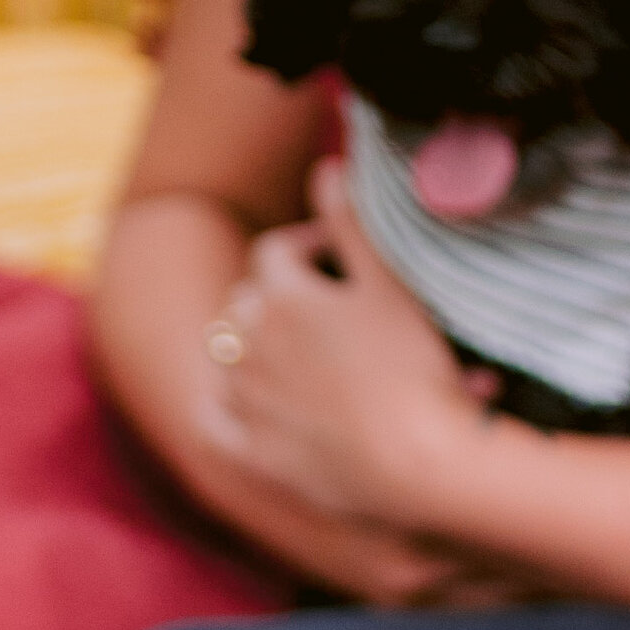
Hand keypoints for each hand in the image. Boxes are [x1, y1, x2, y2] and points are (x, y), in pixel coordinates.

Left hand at [205, 163, 498, 529]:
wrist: (416, 461)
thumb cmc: (413, 367)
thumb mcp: (388, 282)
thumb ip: (350, 222)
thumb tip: (325, 169)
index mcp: (279, 296)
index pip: (276, 251)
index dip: (308, 246)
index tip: (340, 257)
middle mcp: (246, 346)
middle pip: (246, 302)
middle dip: (278, 295)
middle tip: (324, 306)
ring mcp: (243, 402)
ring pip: (226, 356)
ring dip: (252, 346)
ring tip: (295, 351)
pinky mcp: (250, 453)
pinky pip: (213, 421)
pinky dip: (221, 405)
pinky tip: (244, 400)